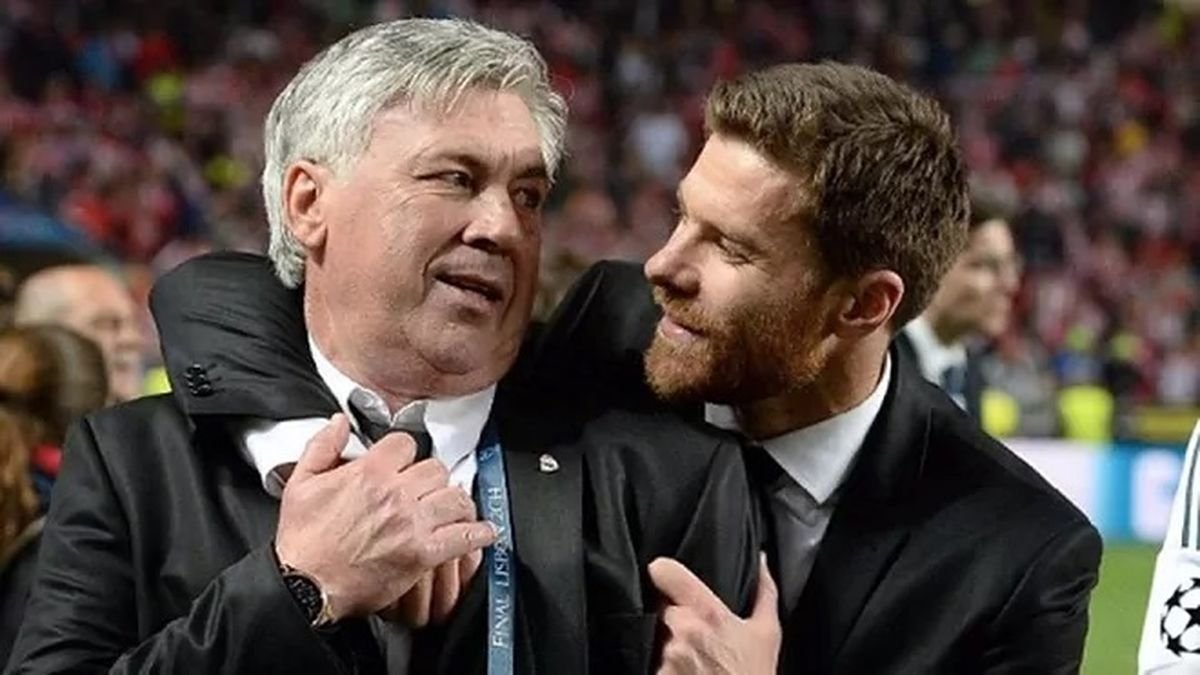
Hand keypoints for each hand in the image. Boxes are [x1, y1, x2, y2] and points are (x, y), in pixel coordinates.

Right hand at [275, 414, 496, 620]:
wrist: (305, 586)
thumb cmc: (303, 542)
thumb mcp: (300, 484)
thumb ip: (322, 446)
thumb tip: (338, 422)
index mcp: (369, 473)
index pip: (406, 443)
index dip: (406, 452)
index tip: (404, 463)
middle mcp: (395, 494)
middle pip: (436, 469)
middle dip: (433, 478)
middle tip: (428, 489)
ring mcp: (411, 523)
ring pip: (455, 497)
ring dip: (457, 503)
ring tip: (455, 508)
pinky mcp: (422, 553)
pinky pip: (462, 537)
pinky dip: (478, 534)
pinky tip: (483, 532)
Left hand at [650, 554, 780, 674]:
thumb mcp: (768, 632)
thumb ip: (764, 591)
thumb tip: (761, 560)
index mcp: (706, 612)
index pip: (664, 573)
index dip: (663, 571)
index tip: (667, 575)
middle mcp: (682, 631)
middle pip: (662, 606)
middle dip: (676, 614)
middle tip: (698, 630)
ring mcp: (668, 656)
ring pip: (660, 635)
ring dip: (672, 641)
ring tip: (698, 655)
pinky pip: (657, 660)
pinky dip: (669, 664)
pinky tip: (691, 670)